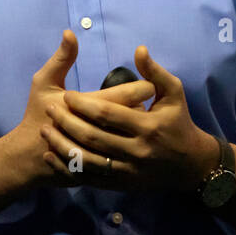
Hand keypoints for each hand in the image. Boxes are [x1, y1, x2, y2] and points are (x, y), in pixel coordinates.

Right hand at [8, 30, 137, 190]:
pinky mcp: (102, 169)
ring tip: (143, 120)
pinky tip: (131, 140)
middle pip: (137, 116)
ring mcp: (101, 152)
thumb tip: (70, 33)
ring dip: (141, 128)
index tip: (147, 84)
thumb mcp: (44, 83)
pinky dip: (132, 148)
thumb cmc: (37, 114)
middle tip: (150, 101)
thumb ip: (61, 58)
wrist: (28, 157)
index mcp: (89, 106)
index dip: (144, 87)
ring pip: (135, 138)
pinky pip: (127, 158)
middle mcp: (100, 130)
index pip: (129, 94)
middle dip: (146, 107)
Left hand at [40, 45, 215, 192]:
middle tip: (50, 110)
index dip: (84, 104)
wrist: (190, 166)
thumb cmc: (179, 123)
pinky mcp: (121, 185)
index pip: (108, 114)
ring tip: (45, 130)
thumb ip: (155, 72)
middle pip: (93, 136)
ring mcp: (127, 171)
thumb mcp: (174, 94)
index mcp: (148, 126)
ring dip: (62, 145)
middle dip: (67, 122)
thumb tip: (138, 49)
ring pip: (87, 160)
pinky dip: (68, 167)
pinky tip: (52, 155)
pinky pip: (89, 177)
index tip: (67, 95)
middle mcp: (136, 150)